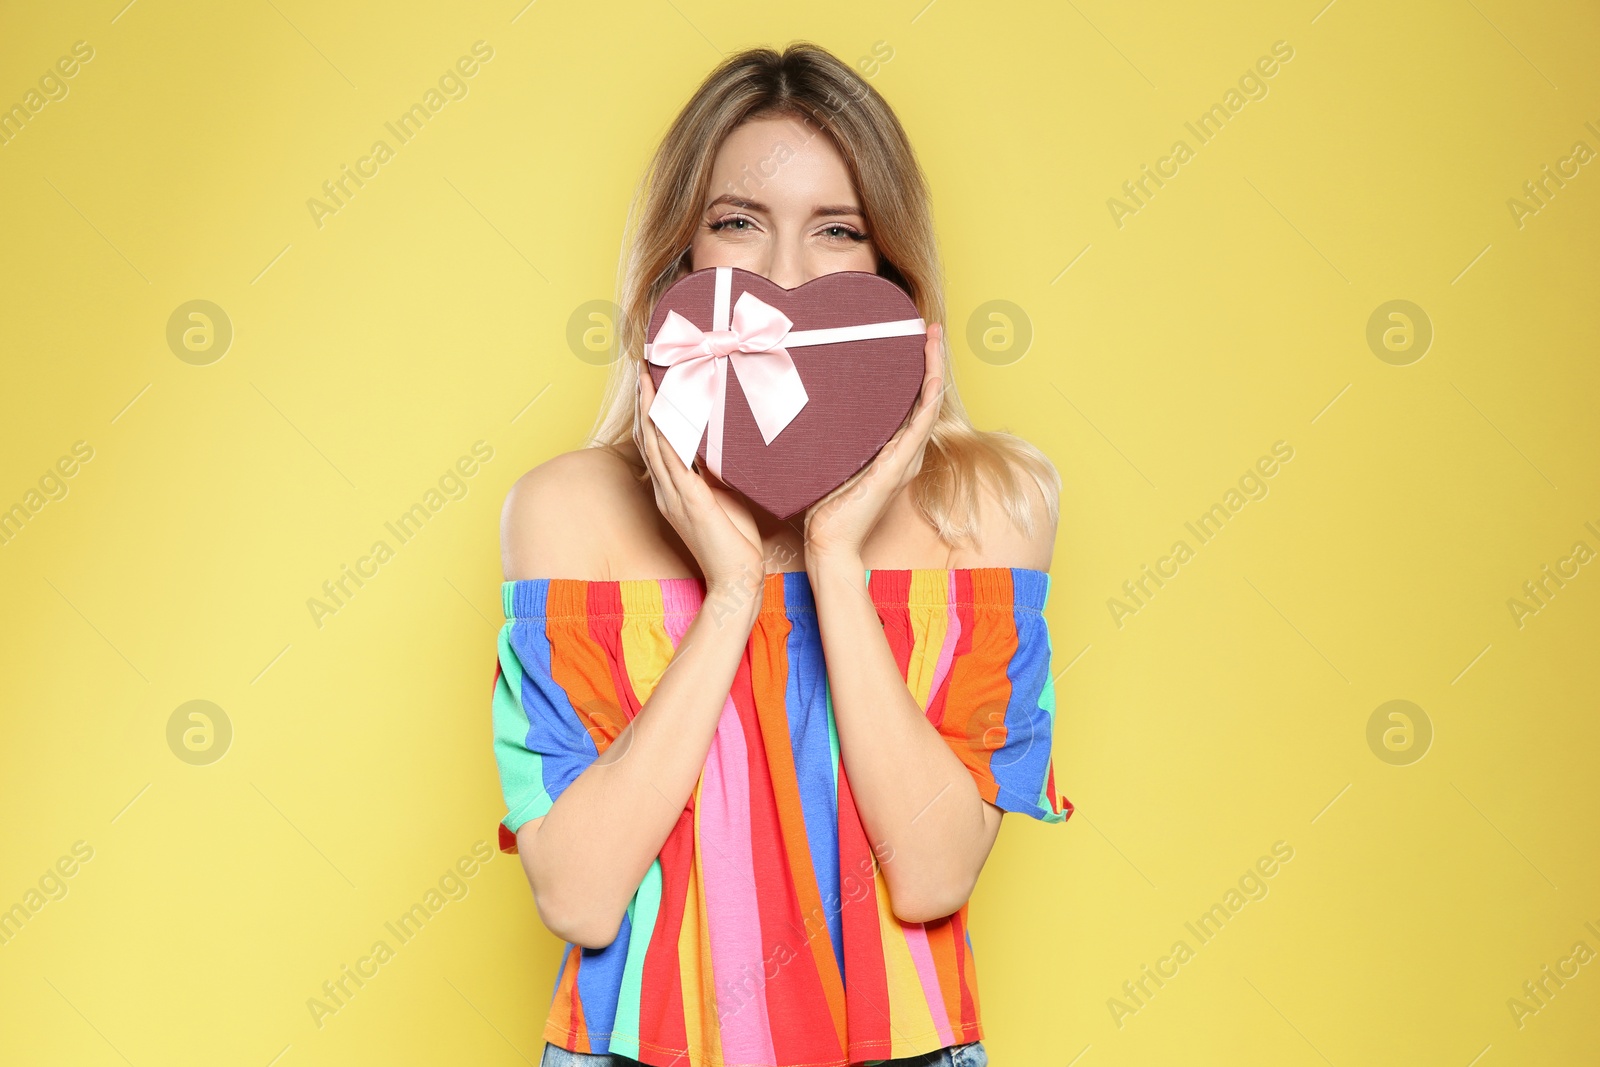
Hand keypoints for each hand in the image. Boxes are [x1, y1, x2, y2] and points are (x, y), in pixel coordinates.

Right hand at [635, 364, 765, 599]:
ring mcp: (676, 497)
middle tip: (643, 367)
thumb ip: (715, 476)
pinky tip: (664, 413)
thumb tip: (719, 449)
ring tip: (647, 378)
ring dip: (650, 409)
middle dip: (645, 401)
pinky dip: (667, 435)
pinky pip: (674, 462)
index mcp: (672, 491)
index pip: (655, 444)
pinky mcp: (691, 503)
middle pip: (648, 437)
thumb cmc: (734, 543)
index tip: (651, 383)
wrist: (737, 580)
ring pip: (655, 444)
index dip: (650, 413)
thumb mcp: (723, 500)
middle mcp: (667, 491)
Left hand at [803, 322, 945, 564]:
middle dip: (931, 361)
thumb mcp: (831, 460)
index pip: (912, 403)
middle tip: (931, 329)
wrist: (828, 542)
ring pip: (929, 406)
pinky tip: (933, 378)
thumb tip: (813, 405)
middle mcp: (906, 455)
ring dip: (934, 370)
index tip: (916, 340)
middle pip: (927, 399)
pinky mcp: (897, 469)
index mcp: (893, 452)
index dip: (918, 371)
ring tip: (934, 340)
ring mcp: (905, 461)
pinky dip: (928, 400)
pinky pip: (920, 428)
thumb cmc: (825, 508)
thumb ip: (834, 437)